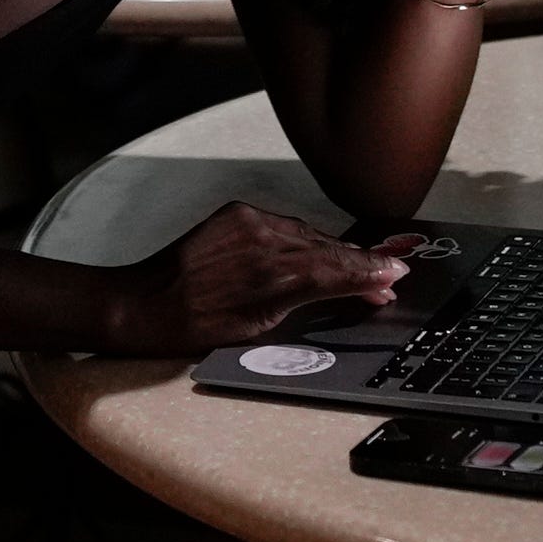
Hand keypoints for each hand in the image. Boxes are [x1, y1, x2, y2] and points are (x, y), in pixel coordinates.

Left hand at [94, 205, 408, 356]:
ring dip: (333, 250)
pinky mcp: (237, 212)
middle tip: (390, 273)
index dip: (370, 274)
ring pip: (308, 235)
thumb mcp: (261, 329)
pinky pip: (284, 224)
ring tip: (359, 263)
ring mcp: (250, 222)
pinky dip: (302, 238)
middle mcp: (265, 243)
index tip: (397, 276)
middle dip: (361, 263)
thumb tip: (350, 295)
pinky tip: (315, 249)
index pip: (337, 272)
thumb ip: (308, 304)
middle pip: (328, 250)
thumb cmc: (198, 327)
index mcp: (274, 279)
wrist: (146, 303)